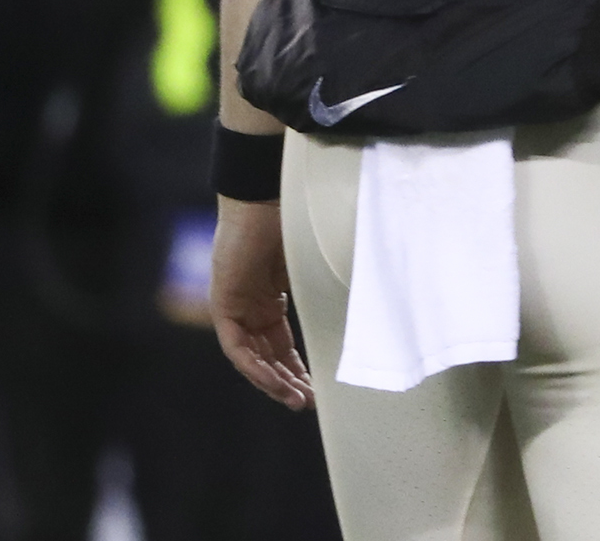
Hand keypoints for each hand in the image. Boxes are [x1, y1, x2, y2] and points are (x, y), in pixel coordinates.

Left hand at [211, 198, 314, 409]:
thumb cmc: (292, 220)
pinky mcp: (223, 303)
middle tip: (310, 402)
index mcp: (270, 297)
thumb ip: (326, 288)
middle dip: (288, 381)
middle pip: (267, 356)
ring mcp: (236, 305)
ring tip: (296, 400)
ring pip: (251, 358)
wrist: (264, 197)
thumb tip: (377, 301)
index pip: (281, 344)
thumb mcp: (312, 264)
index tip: (318, 389)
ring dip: (272, 381)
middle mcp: (251, 305)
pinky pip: (236, 347)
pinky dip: (254, 366)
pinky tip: (275, 382)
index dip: (299, 368)